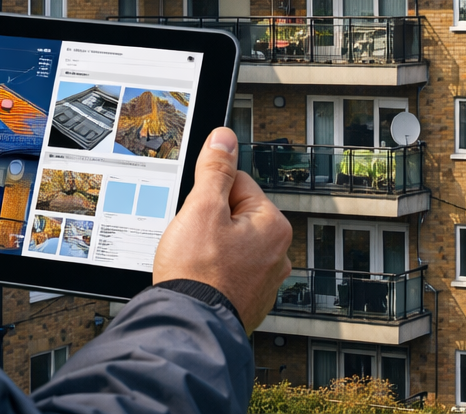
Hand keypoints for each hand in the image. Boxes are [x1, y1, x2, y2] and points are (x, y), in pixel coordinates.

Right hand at [153, 127, 290, 330]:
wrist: (188, 326)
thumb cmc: (197, 273)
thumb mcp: (201, 208)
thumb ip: (214, 170)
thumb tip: (224, 138)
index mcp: (273, 225)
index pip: (238, 183)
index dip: (208, 194)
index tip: (196, 210)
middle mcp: (277, 253)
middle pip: (234, 215)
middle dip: (209, 222)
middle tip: (192, 238)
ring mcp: (264, 280)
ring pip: (229, 244)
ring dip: (209, 248)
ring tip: (193, 262)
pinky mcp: (248, 299)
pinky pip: (227, 271)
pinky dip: (212, 272)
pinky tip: (198, 279)